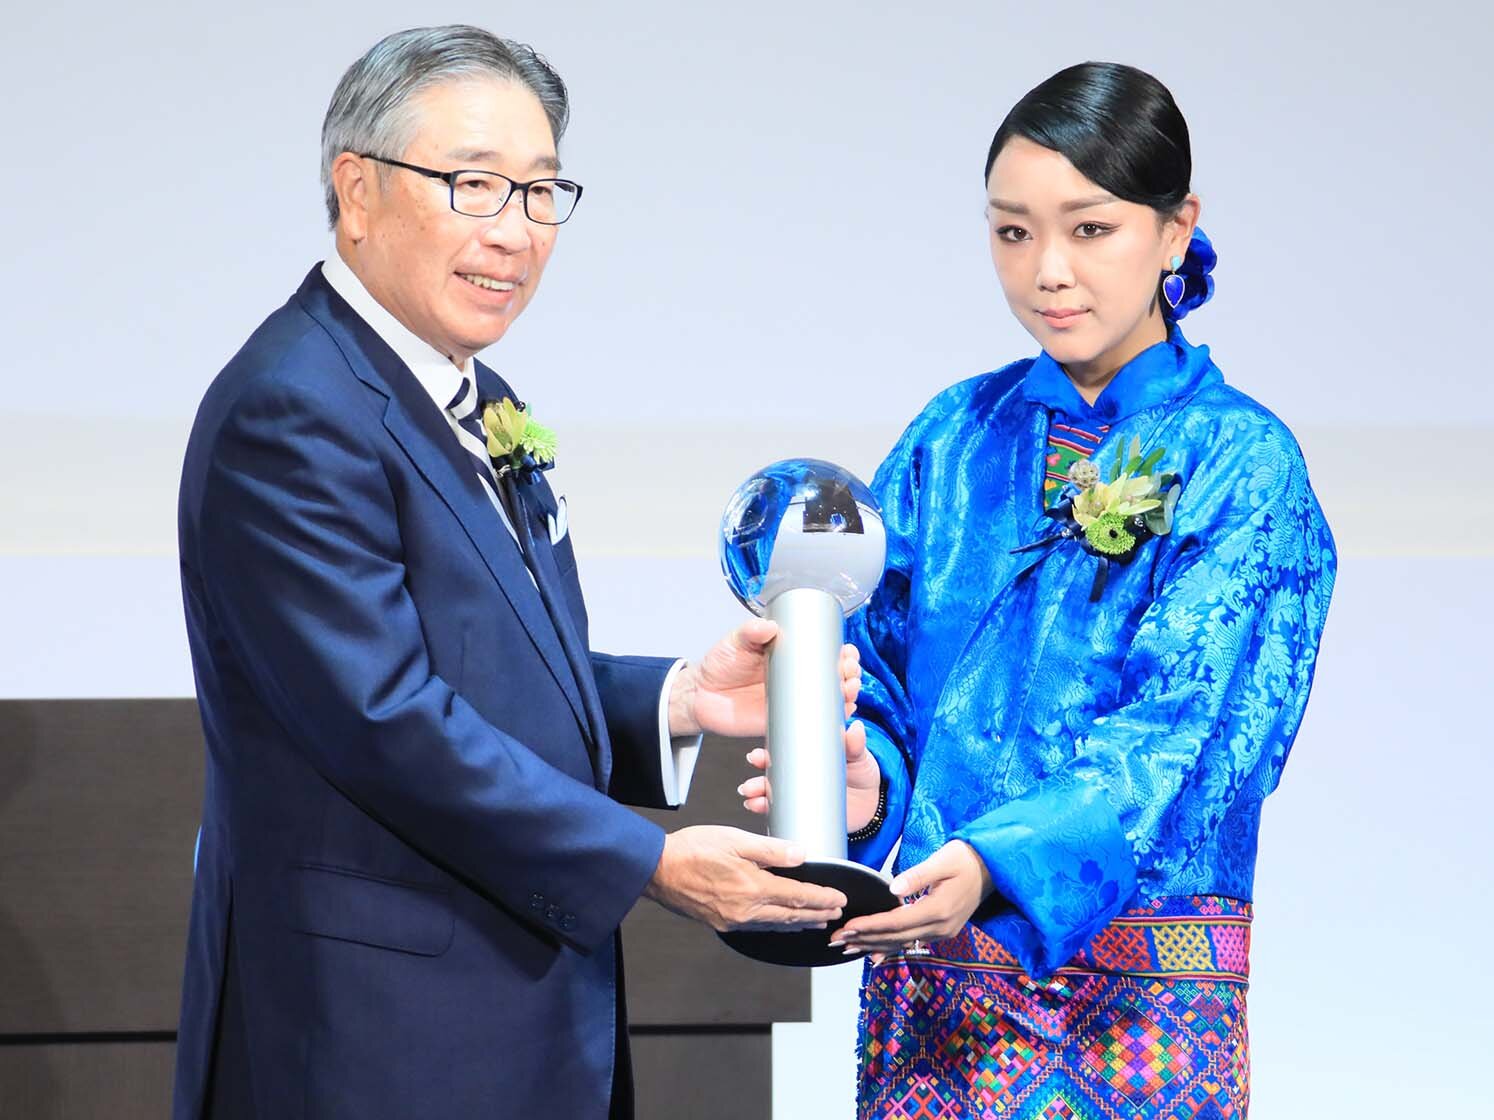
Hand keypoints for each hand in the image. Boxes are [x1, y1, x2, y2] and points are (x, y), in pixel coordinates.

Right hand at [642, 825, 847, 931]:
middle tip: (835, 913)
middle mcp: (746, 910)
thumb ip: (771, 850)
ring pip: (776, 925)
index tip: (839, 899)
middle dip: (817, 914)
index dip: (822, 898)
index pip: (798, 896)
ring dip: (799, 923)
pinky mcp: (722, 923)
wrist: (657, 869)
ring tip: (815, 921)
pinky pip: (758, 928)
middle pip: (791, 916)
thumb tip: (801, 855)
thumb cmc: (692, 850)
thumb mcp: (735, 840)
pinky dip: (777, 926)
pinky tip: (780, 923)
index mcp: (753, 888)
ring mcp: (733, 920)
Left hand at [668, 620, 860, 737]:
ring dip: (847, 695)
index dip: (842, 652)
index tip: (848, 652)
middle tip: (849, 673)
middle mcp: (797, 676)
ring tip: (849, 691)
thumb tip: (769, 626)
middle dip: (850, 674)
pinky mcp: (785, 720)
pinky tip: (842, 715)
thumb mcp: (735, 642)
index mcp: (790, 654)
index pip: (824, 651)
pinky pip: (813, 722)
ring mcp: (793, 699)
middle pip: (835, 675)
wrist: (700, 696)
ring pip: (830, 698)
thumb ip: (750, 632)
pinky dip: (831, 720)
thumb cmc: (719, 664)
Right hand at [737, 719, 882, 830]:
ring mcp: (798, 795)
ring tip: (752, 799)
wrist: (872, 803)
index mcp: (806, 756)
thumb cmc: (862, 772)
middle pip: (770, 776)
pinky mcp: (802, 813)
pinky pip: (780, 813)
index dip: (766, 755)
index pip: (780, 753)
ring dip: (757, 797)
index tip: (757, 758)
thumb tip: (855, 728)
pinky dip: (767, 812)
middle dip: (756, 780)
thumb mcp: (858, 755)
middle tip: (750, 786)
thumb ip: (855, 744)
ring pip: (771, 795)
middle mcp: (797, 775)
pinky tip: (759, 810)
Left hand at [828, 841, 992, 958]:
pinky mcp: (943, 931)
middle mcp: (941, 927)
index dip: (870, 925)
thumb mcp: (942, 860)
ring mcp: (943, 932)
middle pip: (895, 938)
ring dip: (873, 946)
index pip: (896, 922)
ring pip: (902, 944)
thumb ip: (917, 875)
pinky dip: (890, 947)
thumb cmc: (966, 859)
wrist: (993, 868)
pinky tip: (873, 954)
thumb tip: (892, 888)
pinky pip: (912, 942)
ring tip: (847, 948)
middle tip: (836, 940)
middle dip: (864, 939)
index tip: (847, 927)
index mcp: (938, 909)